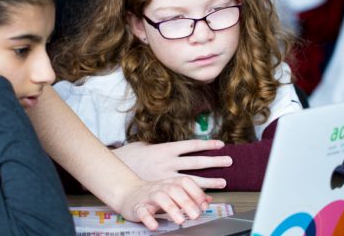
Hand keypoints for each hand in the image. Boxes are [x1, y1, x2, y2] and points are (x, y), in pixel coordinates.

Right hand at [113, 140, 230, 187]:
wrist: (114, 169)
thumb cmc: (130, 156)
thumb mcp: (145, 146)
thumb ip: (161, 149)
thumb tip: (173, 149)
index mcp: (165, 149)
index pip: (191, 145)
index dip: (207, 144)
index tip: (220, 144)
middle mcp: (168, 162)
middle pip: (196, 161)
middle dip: (214, 161)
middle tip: (229, 161)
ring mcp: (165, 177)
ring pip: (192, 179)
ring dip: (209, 181)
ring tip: (223, 182)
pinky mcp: (160, 189)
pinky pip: (180, 193)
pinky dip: (193, 196)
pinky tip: (203, 198)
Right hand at [119, 176, 212, 229]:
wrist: (128, 193)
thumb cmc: (154, 194)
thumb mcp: (173, 192)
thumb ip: (190, 195)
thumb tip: (208, 200)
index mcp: (170, 183)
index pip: (185, 182)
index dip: (196, 192)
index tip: (204, 205)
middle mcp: (160, 187)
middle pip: (174, 189)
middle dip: (187, 202)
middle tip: (196, 215)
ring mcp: (148, 196)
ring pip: (160, 198)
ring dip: (171, 209)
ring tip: (180, 220)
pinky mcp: (137, 207)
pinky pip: (142, 211)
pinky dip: (149, 218)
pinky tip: (155, 225)